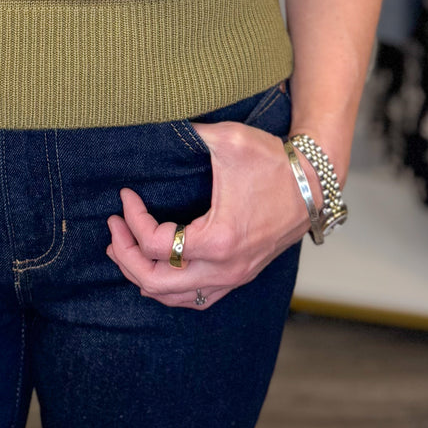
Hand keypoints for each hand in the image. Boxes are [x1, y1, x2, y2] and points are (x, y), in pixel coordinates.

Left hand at [105, 120, 310, 308]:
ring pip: (174, 297)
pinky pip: (196, 298)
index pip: (155, 244)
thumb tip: (154, 128)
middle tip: (113, 228)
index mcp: (218, 239)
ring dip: (143, 275)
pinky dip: (169, 288)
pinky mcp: (240, 275)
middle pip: (155, 283)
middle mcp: (225, 267)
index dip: (131, 219)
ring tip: (123, 249)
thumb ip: (188, 134)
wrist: (315, 181)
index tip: (125, 194)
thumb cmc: (273, 160)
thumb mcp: (227, 140)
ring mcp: (234, 276)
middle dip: (125, 255)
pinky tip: (158, 266)